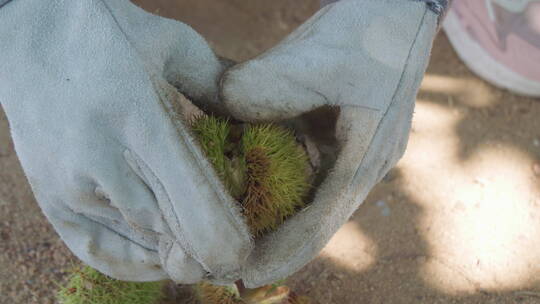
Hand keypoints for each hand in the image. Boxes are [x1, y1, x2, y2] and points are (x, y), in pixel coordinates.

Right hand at [0, 0, 251, 282]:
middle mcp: (100, 157)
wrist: (33, 35)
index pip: (192, 202)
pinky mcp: (50, 196)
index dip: (223, 239)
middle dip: (206, 251)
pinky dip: (135, 265)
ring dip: (174, 256)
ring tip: (197, 252)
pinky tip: (158, 261)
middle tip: (232, 256)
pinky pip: (99, 253)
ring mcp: (69, 182)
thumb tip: (261, 115)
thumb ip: (218, 87)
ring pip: (139, 245)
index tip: (243, 249)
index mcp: (139, 116)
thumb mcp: (175, 45)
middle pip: (169, 234)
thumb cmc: (114, 37)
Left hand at [221, 0, 440, 286]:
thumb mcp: (313, 56)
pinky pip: (310, 172)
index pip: (321, 221)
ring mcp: (355, 151)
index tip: (245, 276)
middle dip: (275, 246)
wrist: (398, 6)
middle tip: (229, 270)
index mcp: (367, 154)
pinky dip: (280, 187)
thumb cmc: (368, 28)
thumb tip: (217, 109)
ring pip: (312, 199)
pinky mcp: (343, 136)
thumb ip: (263, 87)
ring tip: (235, 241)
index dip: (283, 252)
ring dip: (277, 220)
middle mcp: (364, 163)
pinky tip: (251, 193)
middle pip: (316, 220)